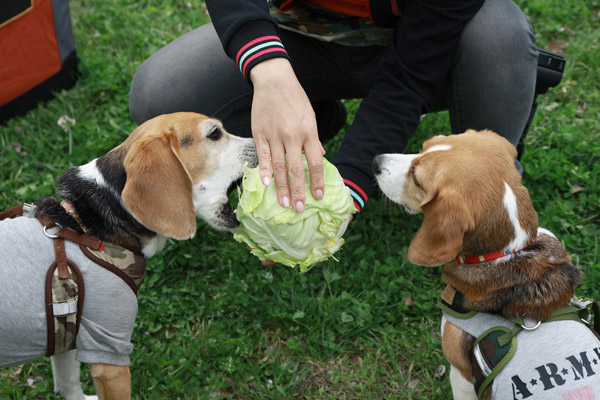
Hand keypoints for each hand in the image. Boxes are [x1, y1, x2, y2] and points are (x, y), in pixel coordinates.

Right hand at [249, 58, 324, 211]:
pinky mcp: (260, 133)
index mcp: (308, 132)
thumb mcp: (310, 117)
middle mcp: (292, 136)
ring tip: (283, 203)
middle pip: (296, 169)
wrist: (274, 80)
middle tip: (299, 208)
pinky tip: (266, 184)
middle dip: (298, 191)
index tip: (319, 196)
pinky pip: (262, 155)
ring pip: (279, 166)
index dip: (317, 181)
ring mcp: (275, 135)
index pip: (315, 162)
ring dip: (281, 187)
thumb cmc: (295, 99)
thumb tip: (320, 157)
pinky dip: (264, 170)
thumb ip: (314, 139)